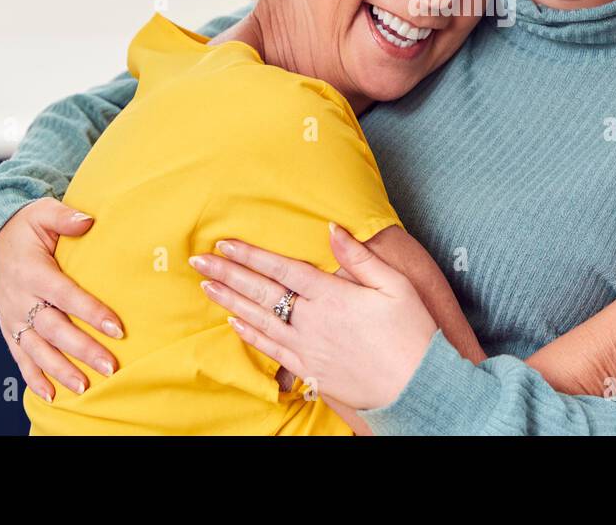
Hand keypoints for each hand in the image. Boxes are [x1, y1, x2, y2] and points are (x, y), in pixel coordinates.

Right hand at [0, 197, 124, 401]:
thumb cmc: (26, 229)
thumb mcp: (42, 213)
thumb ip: (65, 217)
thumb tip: (88, 220)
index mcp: (33, 272)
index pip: (65, 295)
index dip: (90, 312)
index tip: (117, 328)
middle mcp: (21, 299)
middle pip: (54, 329)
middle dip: (82, 350)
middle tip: (110, 366)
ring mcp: (13, 318)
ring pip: (37, 349)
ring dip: (61, 370)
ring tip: (85, 387)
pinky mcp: (9, 330)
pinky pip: (20, 357)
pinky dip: (34, 378)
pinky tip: (51, 394)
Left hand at [191, 224, 437, 410]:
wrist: (416, 386)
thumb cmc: (412, 332)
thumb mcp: (395, 285)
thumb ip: (360, 257)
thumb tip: (332, 228)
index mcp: (332, 295)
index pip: (282, 269)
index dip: (251, 255)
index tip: (225, 243)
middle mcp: (312, 320)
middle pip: (261, 292)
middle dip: (228, 274)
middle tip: (199, 260)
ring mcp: (307, 347)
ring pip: (259, 320)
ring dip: (230, 301)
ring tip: (206, 286)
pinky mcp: (309, 369)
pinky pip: (271, 349)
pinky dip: (249, 334)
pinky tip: (233, 322)